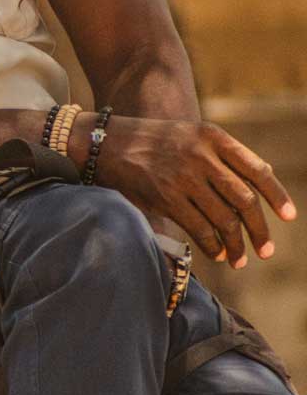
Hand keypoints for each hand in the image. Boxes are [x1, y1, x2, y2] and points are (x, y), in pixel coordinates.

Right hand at [90, 115, 296, 266]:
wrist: (106, 142)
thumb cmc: (152, 142)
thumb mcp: (190, 135)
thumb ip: (219, 157)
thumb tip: (252, 192)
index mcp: (213, 137)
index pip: (257, 169)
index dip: (276, 196)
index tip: (289, 217)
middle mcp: (201, 155)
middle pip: (245, 200)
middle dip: (259, 230)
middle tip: (266, 250)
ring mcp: (183, 176)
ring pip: (224, 218)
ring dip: (237, 244)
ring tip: (242, 259)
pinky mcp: (166, 196)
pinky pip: (200, 228)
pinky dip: (213, 245)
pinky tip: (217, 253)